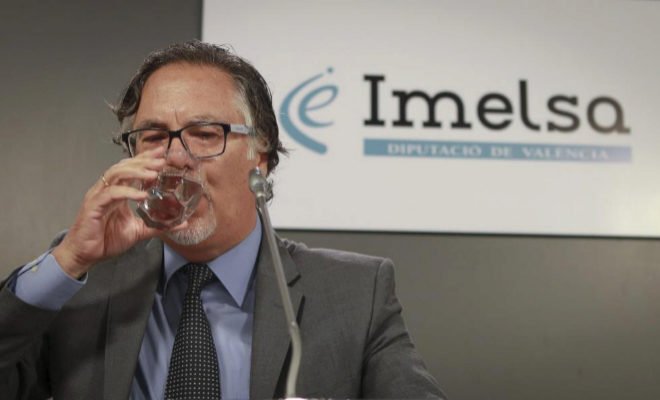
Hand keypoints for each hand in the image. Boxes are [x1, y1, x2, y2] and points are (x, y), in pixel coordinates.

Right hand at [52, 147, 179, 277]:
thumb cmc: (106, 240)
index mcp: (117, 192)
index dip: (144, 160)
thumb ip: (158, 226)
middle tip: (160, 160)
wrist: (85, 255)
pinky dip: (128, 192)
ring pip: (116, 174)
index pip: (130, 169)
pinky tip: (142, 194)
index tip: (161, 154)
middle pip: (124, 166)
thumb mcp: (137, 231)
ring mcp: (99, 196)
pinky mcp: (93, 206)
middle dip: (143, 161)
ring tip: (153, 173)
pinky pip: (111, 193)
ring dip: (136, 172)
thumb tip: (182, 224)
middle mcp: (107, 190)